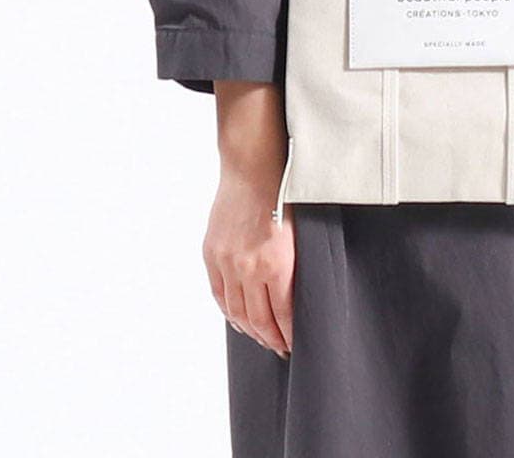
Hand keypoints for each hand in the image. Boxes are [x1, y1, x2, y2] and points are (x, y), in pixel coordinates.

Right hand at [205, 82, 294, 358]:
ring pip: (237, 312)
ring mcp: (226, 261)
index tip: (298, 344)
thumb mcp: (301, 231)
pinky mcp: (212, 253)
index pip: (284, 314)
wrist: (252, 165)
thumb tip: (301, 296)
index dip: (290, 334)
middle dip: (272, 339)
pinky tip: (240, 321)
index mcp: (276, 262)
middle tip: (283, 349)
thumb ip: (297, 266)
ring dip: (251, 331)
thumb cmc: (286, 191)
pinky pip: (220, 294)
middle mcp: (248, 267)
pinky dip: (230, 313)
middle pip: (259, 320)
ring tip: (264, 339)